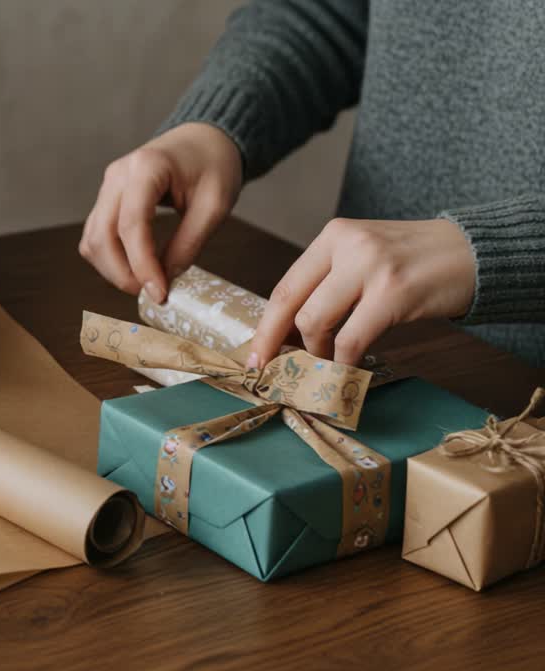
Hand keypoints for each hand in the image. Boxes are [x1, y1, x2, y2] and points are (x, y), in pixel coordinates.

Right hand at [79, 122, 241, 301]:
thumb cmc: (213, 166)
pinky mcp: (106, 200)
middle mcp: (118, 175)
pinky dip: (109, 259)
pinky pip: (95, 236)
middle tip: (152, 293)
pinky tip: (134, 268)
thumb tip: (166, 279)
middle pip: (102, 235)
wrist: (203, 141)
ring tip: (144, 282)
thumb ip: (189, 242)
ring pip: (92, 240)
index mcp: (147, 167)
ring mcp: (107, 187)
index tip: (159, 293)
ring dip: (112, 269)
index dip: (142, 264)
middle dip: (122, 273)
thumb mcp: (215, 205)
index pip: (132, 224)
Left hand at [249, 218, 475, 367]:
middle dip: (276, 344)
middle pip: (291, 304)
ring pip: (315, 322)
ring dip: (316, 354)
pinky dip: (344, 363)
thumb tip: (291, 333)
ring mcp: (370, 267)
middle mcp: (347, 245)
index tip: (256, 354)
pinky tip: (348, 371)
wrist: (476, 252)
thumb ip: (329, 286)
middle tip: (273, 371)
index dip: (266, 325)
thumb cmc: (416, 262)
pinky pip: (351, 339)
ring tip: (326, 366)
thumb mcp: (365, 258)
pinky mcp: (393, 293)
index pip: (286, 286)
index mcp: (333, 236)